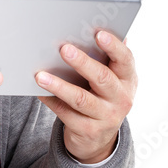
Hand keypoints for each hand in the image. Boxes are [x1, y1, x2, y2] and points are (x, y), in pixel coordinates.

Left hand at [34, 31, 137, 162]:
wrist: (99, 138)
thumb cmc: (101, 96)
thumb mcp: (111, 80)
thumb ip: (106, 59)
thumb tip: (96, 29)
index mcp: (128, 80)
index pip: (125, 60)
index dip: (113, 46)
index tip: (98, 33)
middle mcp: (122, 99)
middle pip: (102, 78)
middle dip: (82, 62)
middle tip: (64, 49)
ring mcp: (106, 117)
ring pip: (80, 99)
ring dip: (59, 85)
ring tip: (40, 75)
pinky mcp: (88, 130)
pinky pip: (65, 113)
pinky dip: (50, 100)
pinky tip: (38, 91)